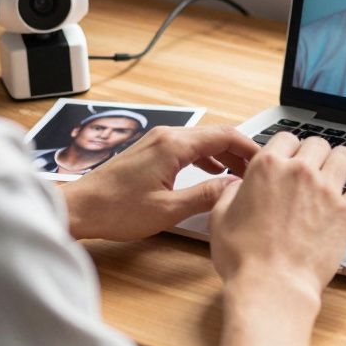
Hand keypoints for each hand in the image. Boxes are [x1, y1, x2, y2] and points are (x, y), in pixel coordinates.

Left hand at [61, 125, 257, 241]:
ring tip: (240, 174)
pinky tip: (213, 172)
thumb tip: (234, 188)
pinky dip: (205, 157)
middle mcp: (166, 136)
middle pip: (215, 135)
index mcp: (174, 145)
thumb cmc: (116, 210)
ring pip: (202, 141)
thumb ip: (206, 196)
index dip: (250, 147)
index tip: (266, 162)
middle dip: (240, 152)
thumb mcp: (169, 210)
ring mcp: (157, 142)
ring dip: (224, 155)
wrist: (80, 208)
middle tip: (258, 171)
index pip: (225, 135)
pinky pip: (187, 147)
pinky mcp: (150, 151)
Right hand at [208, 132, 345, 308]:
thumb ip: (230, 193)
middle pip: (317, 143)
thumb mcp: (219, 218)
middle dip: (314, 154)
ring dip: (340, 163)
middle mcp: (300, 171)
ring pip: (345, 156)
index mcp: (268, 166)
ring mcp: (327, 189)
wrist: (272, 286)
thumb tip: (238, 186)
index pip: (286, 138)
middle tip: (312, 169)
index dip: (288, 149)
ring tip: (336, 176)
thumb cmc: (244, 259)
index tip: (290, 159)